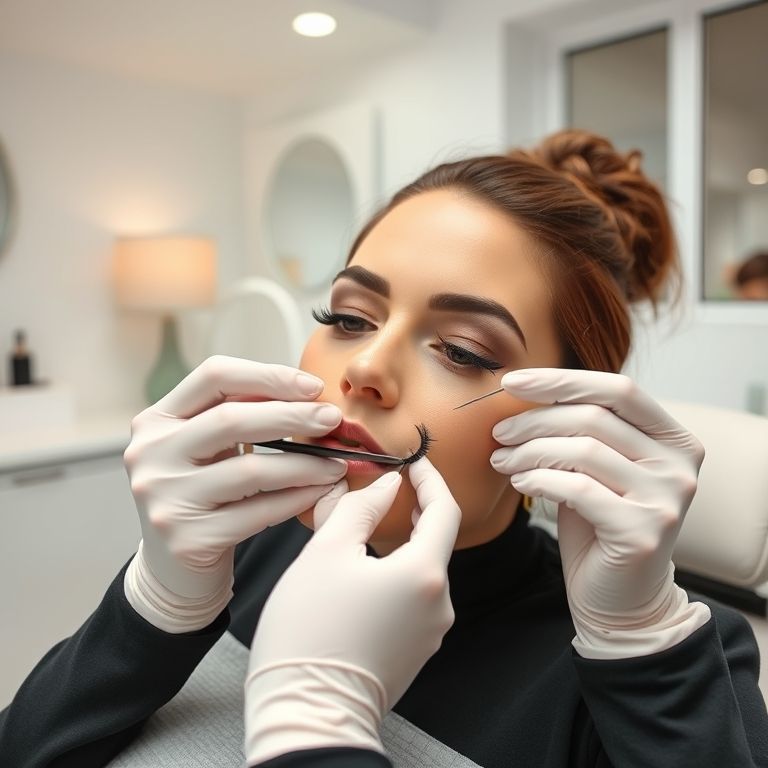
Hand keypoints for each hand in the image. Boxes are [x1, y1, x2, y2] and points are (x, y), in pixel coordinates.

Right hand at [123, 355, 346, 632]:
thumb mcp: (210, 449)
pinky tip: (322, 492)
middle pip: (231, 419)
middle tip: (332, 419)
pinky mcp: (187, 539)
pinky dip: (297, 499)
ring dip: (304, 464)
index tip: (314, 387)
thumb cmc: (205, 496)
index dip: (268, 375)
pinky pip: (258, 513)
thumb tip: (311, 396)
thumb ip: (243, 417)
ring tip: (337, 463)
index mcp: (157, 420)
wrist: (174, 571)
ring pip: (250, 471)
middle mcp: (151, 454)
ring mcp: (165, 498)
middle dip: (292, 416)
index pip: (214, 376)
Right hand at [244, 458, 460, 764]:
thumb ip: (361, 507)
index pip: (444, 509)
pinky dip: (396, 573)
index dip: (430, 478)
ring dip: (400, 543)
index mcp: (425, 574)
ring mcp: (431, 631)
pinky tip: (364, 572)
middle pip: (434, 540)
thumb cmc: (309, 631)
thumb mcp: (327, 551)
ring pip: (421, 570)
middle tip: (387, 487)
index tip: (413, 461)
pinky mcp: (416, 650)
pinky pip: (414, 597)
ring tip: (364, 529)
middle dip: (413, 509)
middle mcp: (439, 604)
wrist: (305, 712)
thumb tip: (387, 485)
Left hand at [490, 368, 710, 658]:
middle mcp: (680, 463)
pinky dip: (539, 479)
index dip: (561, 380)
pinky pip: (578, 489)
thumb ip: (580, 430)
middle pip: (595, 417)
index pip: (618, 389)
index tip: (513, 381)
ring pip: (584, 451)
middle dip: (535, 421)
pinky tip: (519, 482)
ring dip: (530, 451)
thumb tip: (524, 392)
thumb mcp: (594, 468)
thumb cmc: (599, 525)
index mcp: (673, 438)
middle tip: (499, 433)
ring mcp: (667, 497)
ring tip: (502, 460)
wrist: (620, 598)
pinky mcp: (644, 530)